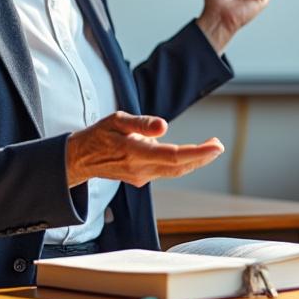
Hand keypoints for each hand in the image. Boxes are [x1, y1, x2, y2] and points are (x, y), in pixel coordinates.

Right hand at [65, 111, 223, 187]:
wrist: (79, 159)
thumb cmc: (98, 135)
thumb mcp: (116, 120)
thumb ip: (141, 123)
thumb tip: (164, 126)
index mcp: (134, 152)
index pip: (173, 155)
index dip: (197, 153)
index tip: (216, 147)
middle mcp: (140, 168)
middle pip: (179, 166)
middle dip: (202, 157)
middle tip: (218, 144)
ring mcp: (141, 176)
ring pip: (175, 170)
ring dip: (195, 160)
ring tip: (211, 146)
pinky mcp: (141, 178)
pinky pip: (167, 171)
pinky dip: (181, 162)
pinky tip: (188, 151)